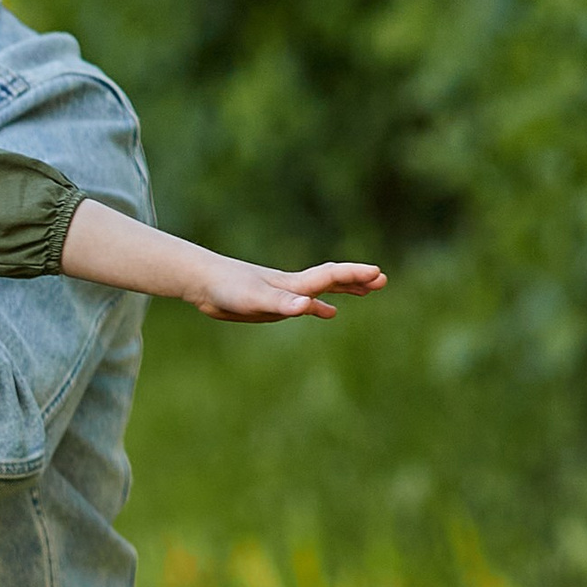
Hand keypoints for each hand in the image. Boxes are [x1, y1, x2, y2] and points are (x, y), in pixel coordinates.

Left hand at [195, 256, 388, 325]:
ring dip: (345, 289)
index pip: (330, 276)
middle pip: (332, 279)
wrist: (202, 282)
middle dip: (357, 279)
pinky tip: (328, 312)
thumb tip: (310, 306)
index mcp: (292, 284)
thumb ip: (283, 303)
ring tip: (368, 290)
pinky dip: (319, 306)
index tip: (378, 274)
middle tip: (383, 280)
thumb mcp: (255, 300)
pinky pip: (303, 304)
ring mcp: (284, 293)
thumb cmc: (226, 289)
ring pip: (322, 289)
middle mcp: (292, 286)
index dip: (354, 275)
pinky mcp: (273, 303)